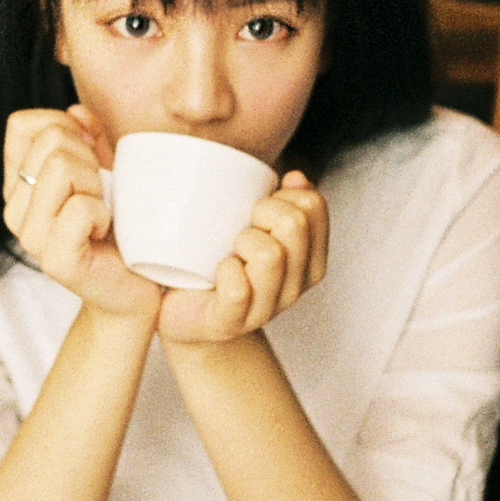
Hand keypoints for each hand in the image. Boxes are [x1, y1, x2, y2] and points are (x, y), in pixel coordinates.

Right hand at [5, 106, 160, 322]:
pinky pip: (81, 208)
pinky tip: (105, 234)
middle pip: (50, 140)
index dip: (63, 124)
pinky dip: (105, 214)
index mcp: (19, 185)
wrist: (136, 289)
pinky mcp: (55, 261)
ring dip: (98, 185)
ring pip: (63, 168)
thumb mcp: (105, 171)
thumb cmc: (121, 228)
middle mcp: (15, 209)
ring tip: (103, 214)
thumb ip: (89, 138)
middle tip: (102, 194)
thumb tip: (78, 111)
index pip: (22, 124)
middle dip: (89, 157)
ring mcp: (31, 238)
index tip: (89, 153)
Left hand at [157, 171, 329, 346]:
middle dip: (262, 212)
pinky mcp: (231, 323)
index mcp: (309, 260)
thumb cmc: (218, 262)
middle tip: (241, 226)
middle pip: (294, 225)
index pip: (313, 206)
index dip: (283, 194)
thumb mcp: (254, 227)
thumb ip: (281, 201)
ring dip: (243, 242)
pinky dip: (225, 272)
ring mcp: (266, 309)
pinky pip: (238, 290)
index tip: (261, 206)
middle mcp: (296, 287)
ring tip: (229, 251)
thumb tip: (296, 177)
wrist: (186, 315)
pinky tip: (216, 272)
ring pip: (270, 256)